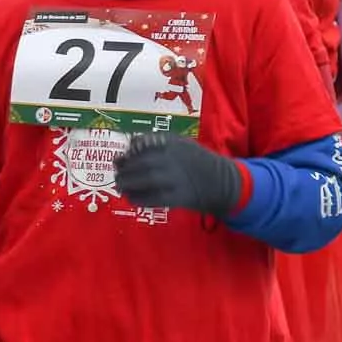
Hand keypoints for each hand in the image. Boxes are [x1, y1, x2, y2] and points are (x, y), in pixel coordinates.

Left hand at [114, 135, 243, 215]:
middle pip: (143, 162)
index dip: (129, 151)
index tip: (122, 157)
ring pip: (147, 179)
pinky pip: (155, 198)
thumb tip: (128, 149)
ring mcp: (178, 178)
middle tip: (117, 175)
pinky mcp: (180, 197)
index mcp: (174, 143)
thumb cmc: (197, 163)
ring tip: (121, 187)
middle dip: (125, 170)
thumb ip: (157, 145)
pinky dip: (140, 199)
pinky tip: (132, 199)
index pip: (144, 142)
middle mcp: (175, 158)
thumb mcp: (181, 145)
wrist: (224, 182)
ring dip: (129, 184)